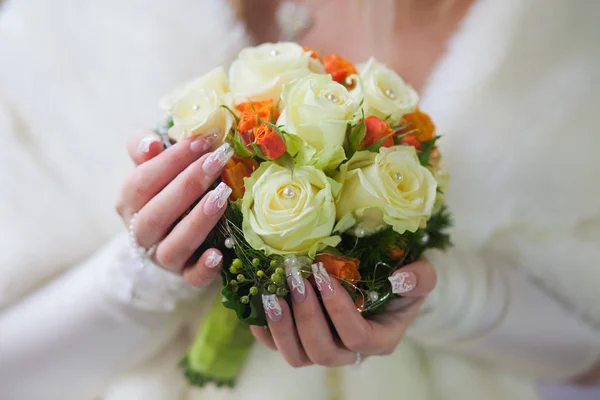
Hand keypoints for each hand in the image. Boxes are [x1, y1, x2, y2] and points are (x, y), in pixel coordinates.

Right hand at [116, 131, 232, 286]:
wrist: (178, 228)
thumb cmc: (167, 186)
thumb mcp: (153, 163)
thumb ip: (144, 147)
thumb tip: (151, 144)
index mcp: (129, 202)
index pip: (143, 181)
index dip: (172, 159)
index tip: (203, 141)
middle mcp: (141, 233)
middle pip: (156, 214)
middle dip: (188, 185)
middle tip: (217, 161)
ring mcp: (163, 258)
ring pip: (173, 247)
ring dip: (197, 222)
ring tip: (221, 197)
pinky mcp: (187, 275)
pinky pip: (192, 278)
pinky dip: (204, 268)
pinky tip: (219, 253)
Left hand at [250, 260, 436, 366]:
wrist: (385, 283)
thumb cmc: (402, 282)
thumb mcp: (421, 276)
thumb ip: (421, 278)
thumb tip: (401, 277)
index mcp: (380, 339)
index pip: (358, 337)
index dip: (338, 311)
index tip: (324, 276)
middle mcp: (349, 350)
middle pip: (323, 351)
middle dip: (306, 316)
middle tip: (296, 278)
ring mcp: (323, 347)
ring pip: (297, 356)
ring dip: (282, 327)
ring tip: (272, 295)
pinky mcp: (301, 339)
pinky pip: (278, 346)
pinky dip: (265, 330)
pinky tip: (257, 305)